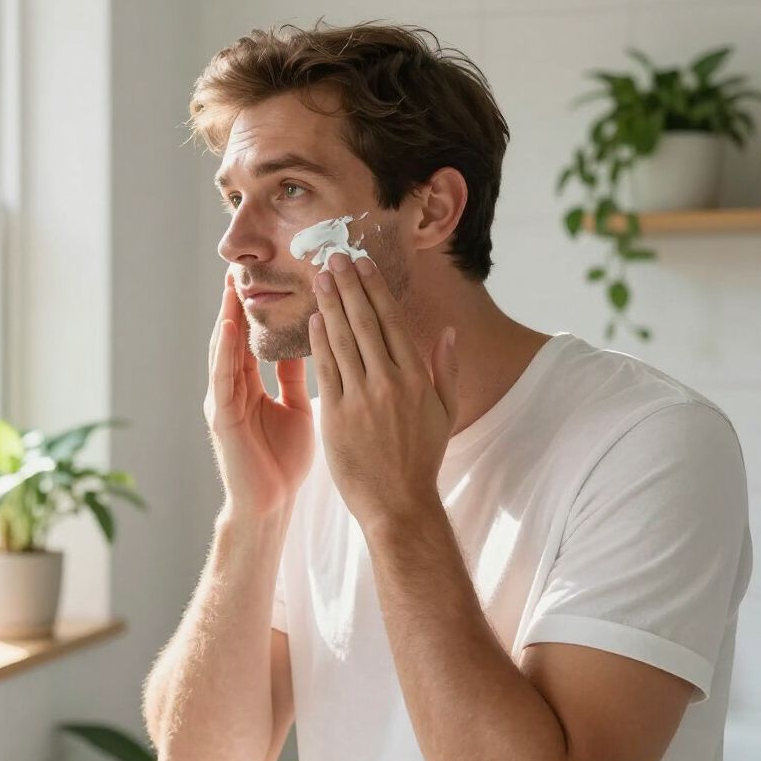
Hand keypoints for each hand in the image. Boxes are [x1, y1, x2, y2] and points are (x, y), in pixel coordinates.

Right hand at [204, 270, 314, 518]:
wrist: (272, 505)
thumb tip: (312, 341)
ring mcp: (224, 400)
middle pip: (234, 335)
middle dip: (236, 301)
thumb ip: (295, 377)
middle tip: (240, 263)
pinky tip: (229, 326)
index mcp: (252, 385)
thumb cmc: (285, 461)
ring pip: (224, 349)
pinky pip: (223, 377)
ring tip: (231, 282)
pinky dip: (225, 351)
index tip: (266, 273)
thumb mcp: (297, 408)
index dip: (258, 306)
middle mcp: (234, 387)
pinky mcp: (221, 416)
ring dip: (226, 315)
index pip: (254, 336)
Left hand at [309, 254, 457, 531]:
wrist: (398, 503)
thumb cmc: (421, 458)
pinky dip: (319, 341)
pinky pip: (327, 370)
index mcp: (416, 378)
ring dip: (330, 305)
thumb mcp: (445, 412)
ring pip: (343, 340)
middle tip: (333, 257)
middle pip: (364, 322)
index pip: (392, 321)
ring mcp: (362, 398)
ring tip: (319, 278)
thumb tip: (447, 330)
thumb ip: (446, 369)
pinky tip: (313, 319)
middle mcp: (389, 382)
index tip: (362, 264)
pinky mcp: (337, 416)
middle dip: (347, 286)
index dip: (375, 289)